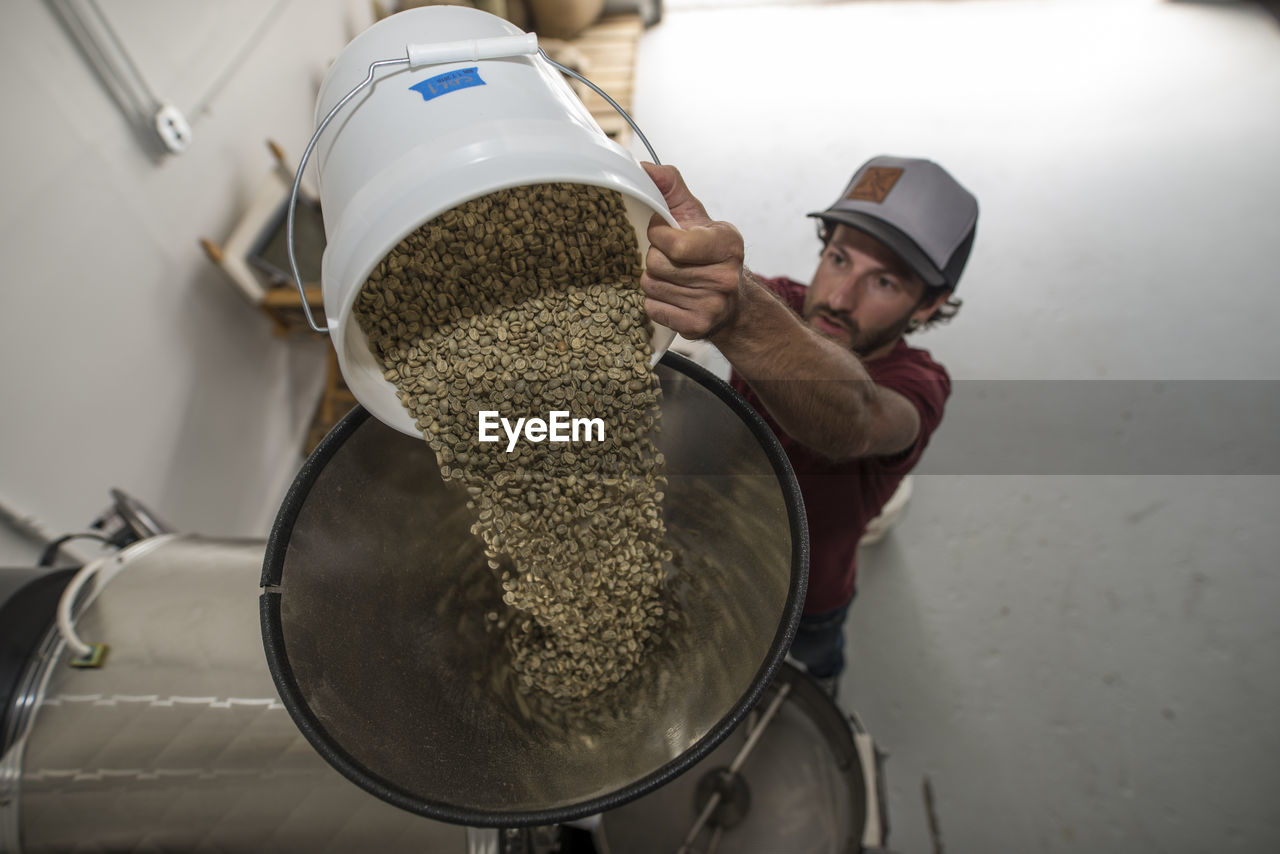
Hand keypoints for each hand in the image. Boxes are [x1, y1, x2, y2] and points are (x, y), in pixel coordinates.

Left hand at [639, 163, 745, 340]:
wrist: (733, 302)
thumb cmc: (709, 253)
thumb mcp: (696, 215)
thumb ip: (671, 187)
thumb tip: (644, 168)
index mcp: (728, 244)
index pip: (674, 244)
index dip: (658, 235)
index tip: (664, 233)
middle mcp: (725, 277)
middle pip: (657, 265)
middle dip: (655, 258)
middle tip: (672, 260)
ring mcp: (712, 305)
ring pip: (651, 286)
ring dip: (654, 280)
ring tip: (674, 278)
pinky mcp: (697, 326)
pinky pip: (653, 309)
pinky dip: (656, 302)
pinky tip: (674, 296)